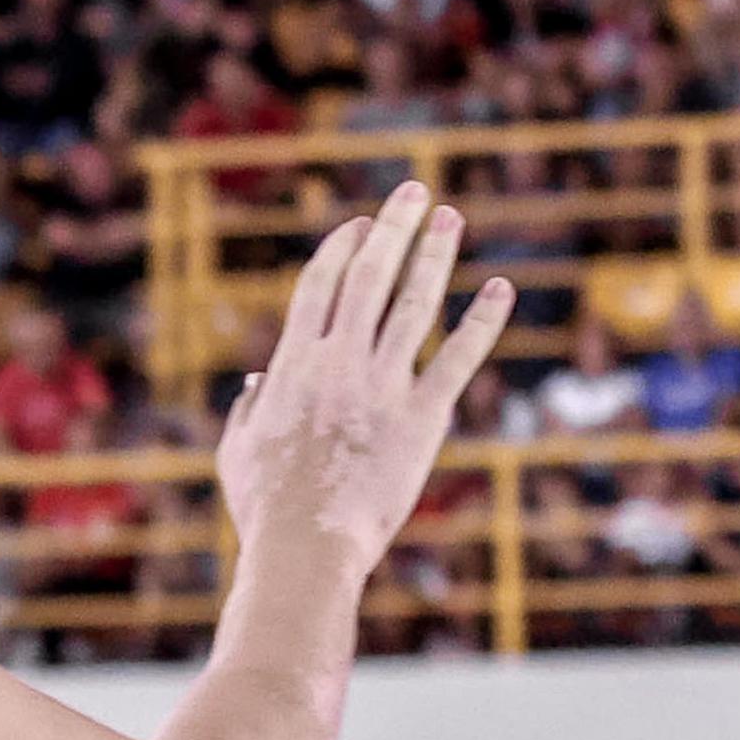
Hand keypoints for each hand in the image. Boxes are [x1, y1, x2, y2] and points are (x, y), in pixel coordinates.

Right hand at [215, 181, 512, 568]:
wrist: (306, 546)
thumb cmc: (266, 509)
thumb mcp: (238, 451)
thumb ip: (247, 410)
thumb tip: (255, 385)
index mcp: (293, 363)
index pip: (321, 284)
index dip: (343, 246)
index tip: (363, 223)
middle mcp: (339, 361)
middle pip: (370, 275)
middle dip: (394, 228)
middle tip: (417, 193)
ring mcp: (382, 385)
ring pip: (414, 303)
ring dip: (435, 255)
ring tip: (452, 218)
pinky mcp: (422, 417)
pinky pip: (459, 358)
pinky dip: (483, 321)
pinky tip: (501, 289)